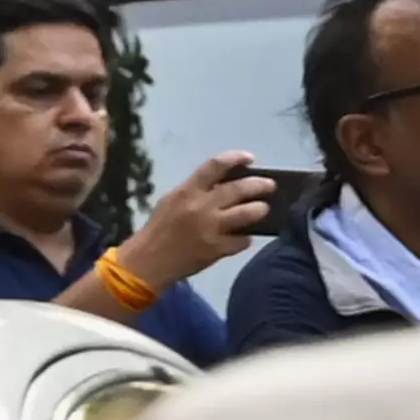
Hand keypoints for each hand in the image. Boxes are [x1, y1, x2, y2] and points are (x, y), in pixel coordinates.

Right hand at [132, 153, 277, 282]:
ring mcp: (211, 228)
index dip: (235, 158)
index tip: (250, 158)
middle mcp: (201, 206)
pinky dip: (245, 238)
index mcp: (187, 191)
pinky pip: (243, 240)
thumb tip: (225, 184)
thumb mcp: (172, 201)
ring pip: (248, 213)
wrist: (148, 261)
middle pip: (238, 189)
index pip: (214, 166)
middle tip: (271, 186)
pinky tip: (244, 237)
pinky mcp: (218, 249)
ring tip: (264, 208)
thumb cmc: (160, 228)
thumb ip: (196, 191)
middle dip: (260, 185)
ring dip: (260, 209)